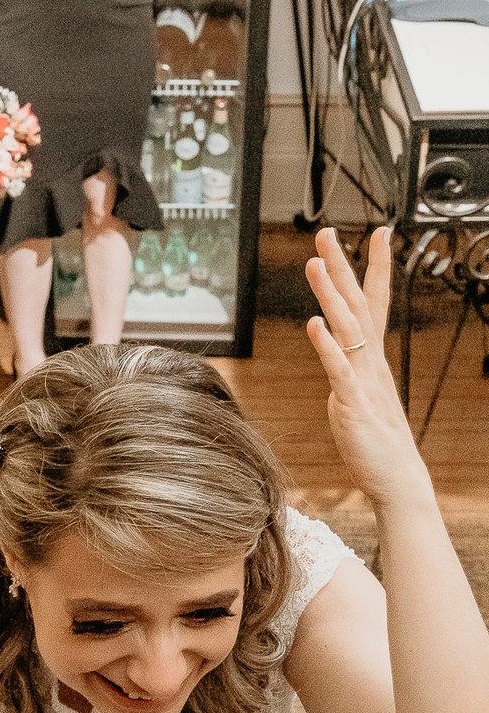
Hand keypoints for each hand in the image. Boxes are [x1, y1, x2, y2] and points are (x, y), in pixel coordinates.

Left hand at [305, 227, 427, 506]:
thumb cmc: (376, 441)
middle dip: (343, 266)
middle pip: (356, 305)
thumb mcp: (359, 395)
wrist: (396, 480)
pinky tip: (314, 324)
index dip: (375, 267)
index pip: (375, 303)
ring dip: (329, 295)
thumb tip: (335, 346)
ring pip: (347, 329)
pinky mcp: (352, 405)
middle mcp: (371, 363)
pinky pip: (339, 371)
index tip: (378, 234)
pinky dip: (327, 346)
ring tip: (314, 264)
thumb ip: (348, 369)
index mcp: (373, 360)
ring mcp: (363, 382)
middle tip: (326, 232)